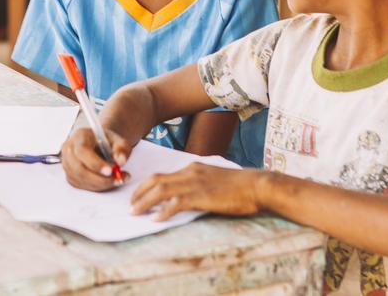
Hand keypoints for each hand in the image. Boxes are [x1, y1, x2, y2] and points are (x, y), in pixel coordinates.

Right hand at [61, 126, 132, 191]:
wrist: (99, 143)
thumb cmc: (106, 141)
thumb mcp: (118, 140)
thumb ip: (122, 149)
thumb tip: (121, 161)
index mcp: (80, 136)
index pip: (83, 151)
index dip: (95, 163)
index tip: (110, 171)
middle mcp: (69, 149)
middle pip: (79, 168)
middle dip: (99, 178)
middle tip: (117, 179)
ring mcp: (67, 163)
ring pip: (80, 179)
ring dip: (100, 184)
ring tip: (118, 180)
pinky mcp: (70, 175)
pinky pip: (81, 185)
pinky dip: (96, 187)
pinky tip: (108, 182)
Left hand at [131, 163, 263, 220]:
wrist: (256, 185)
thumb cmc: (239, 186)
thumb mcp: (213, 180)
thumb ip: (197, 185)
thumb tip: (183, 198)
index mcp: (192, 167)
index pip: (162, 175)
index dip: (146, 186)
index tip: (138, 196)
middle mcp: (190, 172)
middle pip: (156, 180)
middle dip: (139, 193)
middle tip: (130, 206)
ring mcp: (195, 183)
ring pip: (161, 190)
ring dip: (145, 202)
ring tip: (135, 213)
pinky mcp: (202, 195)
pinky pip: (176, 203)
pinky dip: (164, 211)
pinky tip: (157, 219)